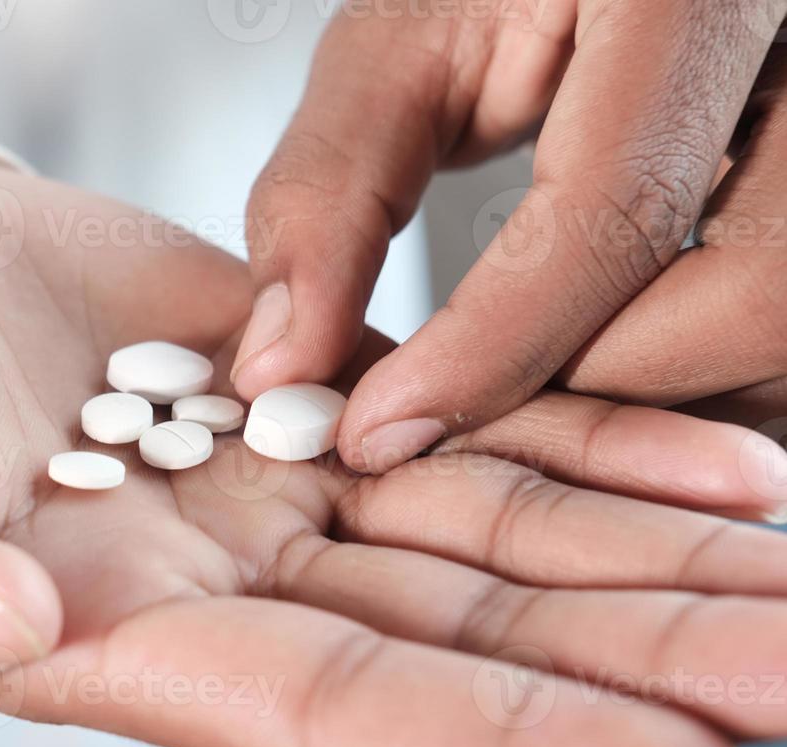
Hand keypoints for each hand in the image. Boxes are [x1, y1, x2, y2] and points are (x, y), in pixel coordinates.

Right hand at [0, 158, 786, 746]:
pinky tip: (708, 461)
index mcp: (84, 634)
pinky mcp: (277, 383)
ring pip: (475, 534)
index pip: (319, 716)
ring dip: (642, 560)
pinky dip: (578, 438)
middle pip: (448, 639)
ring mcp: (249, 485)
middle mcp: (198, 583)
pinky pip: (449, 418)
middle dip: (633, 664)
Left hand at [237, 0, 786, 478]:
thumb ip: (331, 196)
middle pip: (754, 297)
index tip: (380, 428)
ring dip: (654, 397)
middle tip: (466, 409)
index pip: (617, 209)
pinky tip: (601, 354)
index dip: (491, 348)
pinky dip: (694, 370)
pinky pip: (785, 322)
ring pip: (784, 329)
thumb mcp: (398, 46)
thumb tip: (282, 365)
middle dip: (594, 389)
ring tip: (531, 379)